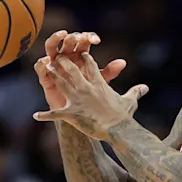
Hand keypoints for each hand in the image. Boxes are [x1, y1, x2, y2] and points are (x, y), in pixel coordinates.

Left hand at [34, 53, 148, 140]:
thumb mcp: (130, 102)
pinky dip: (45, 115)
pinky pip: (55, 114)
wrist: (117, 129)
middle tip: (58, 56)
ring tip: (45, 69)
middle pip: (72, 69)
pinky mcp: (71, 113)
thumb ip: (135, 92)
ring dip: (52, 76)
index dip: (85, 58)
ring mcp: (77, 99)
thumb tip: (145, 88)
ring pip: (60, 83)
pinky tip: (36, 115)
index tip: (81, 52)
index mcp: (99, 84)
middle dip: (64, 61)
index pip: (91, 66)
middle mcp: (86, 88)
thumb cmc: (123, 116)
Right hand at [35, 31, 126, 110]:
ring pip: (52, 48)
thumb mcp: (101, 83)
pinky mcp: (46, 78)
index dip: (89, 37)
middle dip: (73, 37)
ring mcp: (55, 66)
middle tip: (79, 37)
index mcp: (81, 57)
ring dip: (55, 40)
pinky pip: (40, 68)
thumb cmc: (92, 97)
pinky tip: (47, 60)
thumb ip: (110, 72)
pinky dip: (41, 63)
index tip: (96, 39)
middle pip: (68, 42)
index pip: (84, 41)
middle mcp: (67, 58)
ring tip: (61, 36)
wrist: (82, 115)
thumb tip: (123, 62)